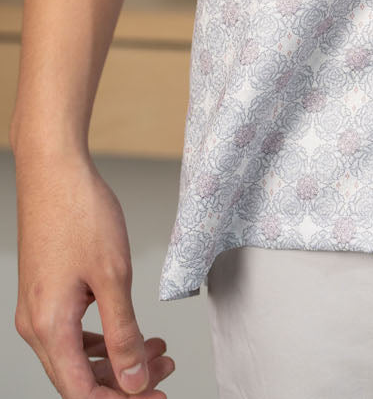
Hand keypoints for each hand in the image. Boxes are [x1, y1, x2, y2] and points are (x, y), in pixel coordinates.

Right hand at [13, 146, 175, 396]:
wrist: (53, 169)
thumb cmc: (80, 212)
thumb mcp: (113, 276)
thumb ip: (124, 334)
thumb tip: (134, 380)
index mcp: (50, 328)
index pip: (83, 393)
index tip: (157, 394)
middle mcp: (36, 326)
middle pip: (79, 379)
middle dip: (125, 380)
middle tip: (165, 368)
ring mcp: (36, 309)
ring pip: (75, 357)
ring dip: (116, 359)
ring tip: (157, 348)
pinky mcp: (43, 294)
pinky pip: (70, 334)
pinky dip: (102, 339)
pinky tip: (128, 332)